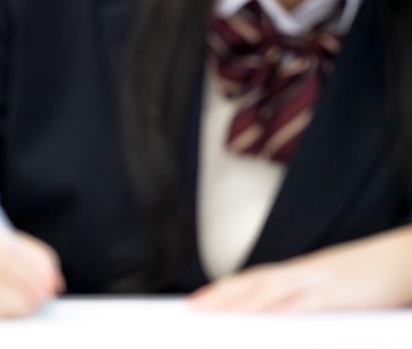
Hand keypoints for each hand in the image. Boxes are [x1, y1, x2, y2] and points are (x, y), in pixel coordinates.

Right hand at [0, 210, 63, 317]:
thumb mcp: (10, 244)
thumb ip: (37, 261)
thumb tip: (53, 284)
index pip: (2, 252)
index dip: (26, 275)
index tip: (44, 291)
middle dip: (19, 297)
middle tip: (37, 306)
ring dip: (6, 310)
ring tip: (23, 311)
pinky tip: (2, 315)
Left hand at [189, 225, 411, 312]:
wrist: (406, 258)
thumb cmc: (373, 280)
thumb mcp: (335, 293)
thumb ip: (306, 305)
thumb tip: (281, 324)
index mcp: (301, 274)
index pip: (254, 281)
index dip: (224, 291)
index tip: (197, 303)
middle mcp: (304, 273)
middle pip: (254, 283)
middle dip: (221, 296)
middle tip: (192, 309)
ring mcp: (320, 280)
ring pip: (273, 290)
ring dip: (242, 301)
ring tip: (213, 313)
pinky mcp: (340, 292)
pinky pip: (307, 303)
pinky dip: (286, 311)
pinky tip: (268, 321)